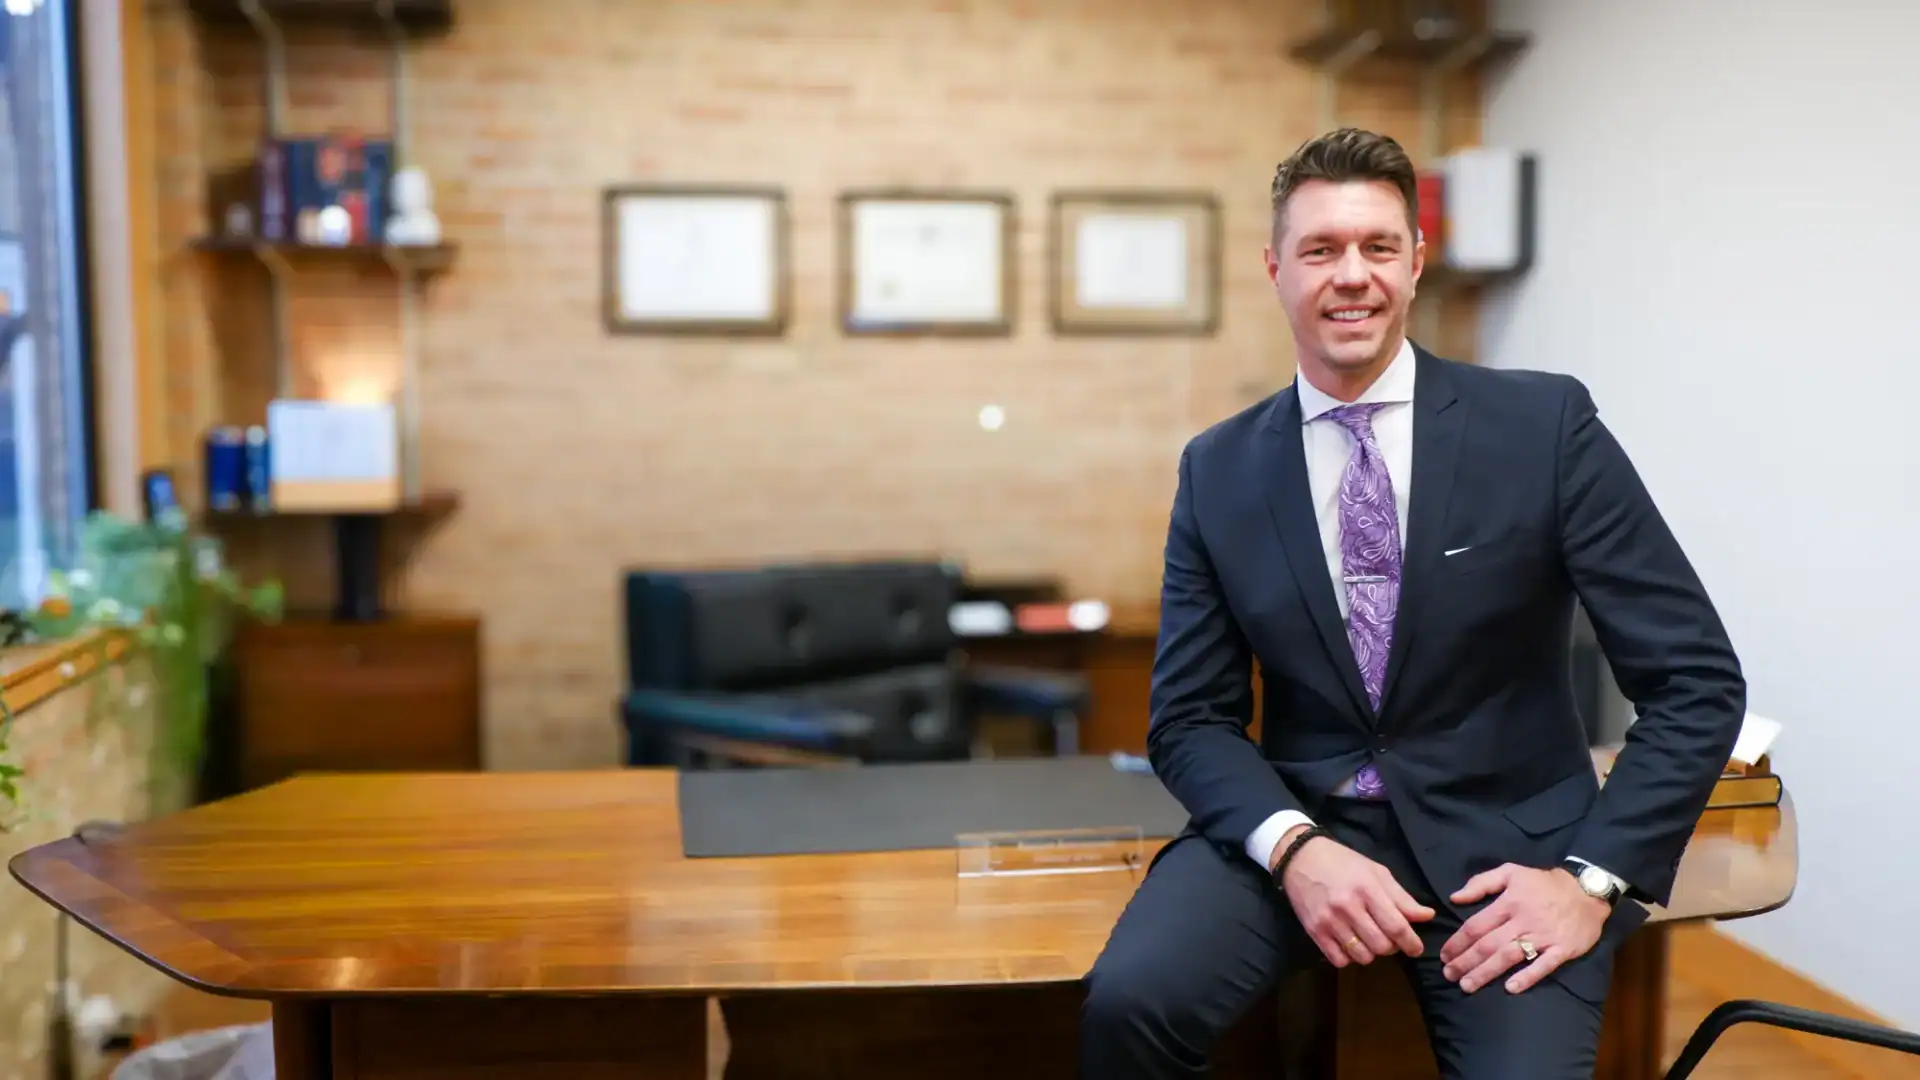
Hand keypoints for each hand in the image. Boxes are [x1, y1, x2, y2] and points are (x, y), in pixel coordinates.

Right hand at [1273, 827, 1434, 967]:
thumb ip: (1401, 898)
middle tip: (1387, 937)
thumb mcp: (1376, 872)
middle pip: (1381, 946)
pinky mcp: (1314, 931)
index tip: (1415, 948)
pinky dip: (1349, 957)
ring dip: (1370, 952)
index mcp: (1368, 889)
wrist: (1301, 858)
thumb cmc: (1343, 863)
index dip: (1411, 943)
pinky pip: (1339, 960)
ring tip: (1367, 939)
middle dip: (1390, 946)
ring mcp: (1329, 921)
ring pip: (1362, 956)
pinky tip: (1349, 943)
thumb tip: (1427, 916)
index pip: (1397, 927)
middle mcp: (1348, 907)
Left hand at [1440, 864, 1610, 993]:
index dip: (1458, 942)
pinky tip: (1511, 988)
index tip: (1444, 956)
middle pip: (1489, 945)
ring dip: (1487, 972)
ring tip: (1468, 985)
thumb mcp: (1511, 872)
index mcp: (1508, 903)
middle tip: (1449, 976)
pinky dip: (1527, 977)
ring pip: (1510, 957)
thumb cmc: (1544, 883)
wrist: (1587, 890)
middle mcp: (1523, 921)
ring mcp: (1543, 937)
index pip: (1476, 926)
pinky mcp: (1562, 949)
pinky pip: (1543, 966)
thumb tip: (1454, 897)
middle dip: (1466, 962)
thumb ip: (1481, 883)